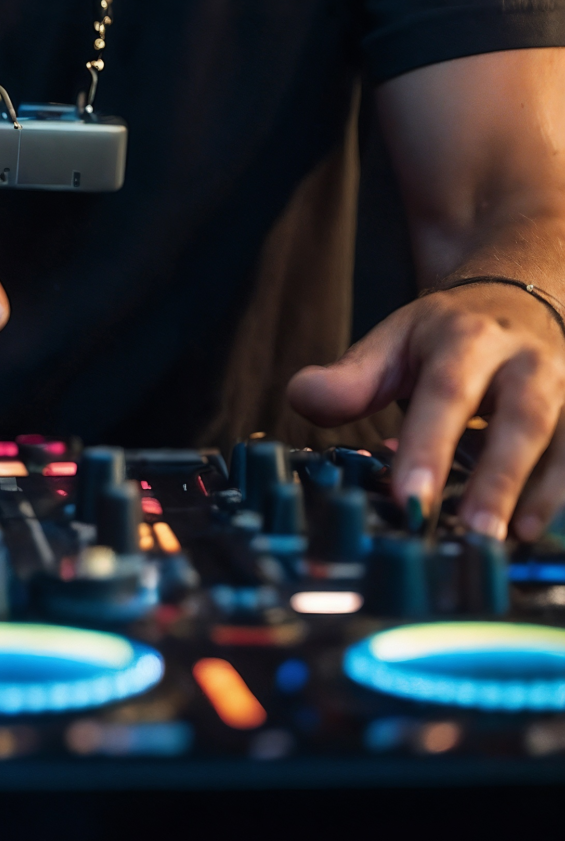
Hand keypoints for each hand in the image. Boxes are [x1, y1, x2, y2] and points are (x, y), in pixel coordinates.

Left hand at [288, 283, 564, 540]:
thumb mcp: (396, 341)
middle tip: (474, 534)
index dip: (429, 446)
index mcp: (468, 338)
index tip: (408, 497)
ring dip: (537, 496)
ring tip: (504, 543)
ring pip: (561, 443)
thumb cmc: (450, 333)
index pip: (448, 391)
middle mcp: (527, 362)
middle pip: (521, 418)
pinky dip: (557, 495)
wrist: (520, 296)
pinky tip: (528, 531)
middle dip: (500, 478)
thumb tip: (303, 397)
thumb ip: (353, 377)